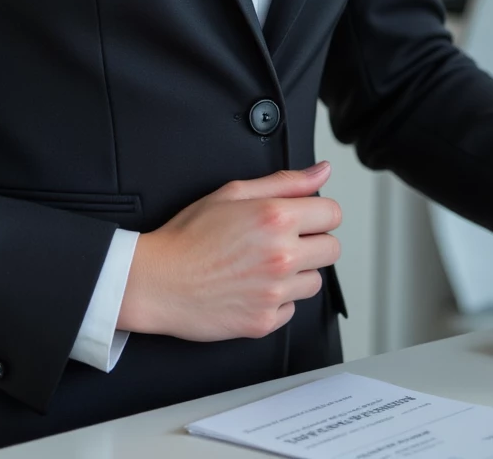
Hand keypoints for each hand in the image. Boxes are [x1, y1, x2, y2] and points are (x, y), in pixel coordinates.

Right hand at [117, 161, 340, 341]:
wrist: (159, 281)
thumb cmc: (189, 236)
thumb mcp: (232, 192)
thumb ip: (284, 181)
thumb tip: (321, 171)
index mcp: (276, 218)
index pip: (332, 214)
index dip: (317, 212)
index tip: (302, 217)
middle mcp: (282, 256)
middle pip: (331, 249)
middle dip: (312, 241)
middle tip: (280, 240)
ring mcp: (276, 292)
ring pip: (315, 281)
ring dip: (298, 273)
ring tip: (263, 265)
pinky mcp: (267, 321)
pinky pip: (292, 309)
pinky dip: (278, 300)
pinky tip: (252, 287)